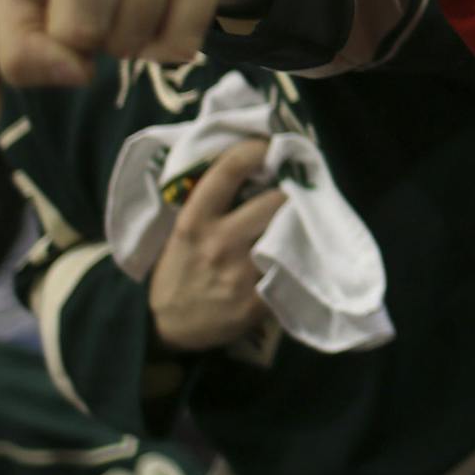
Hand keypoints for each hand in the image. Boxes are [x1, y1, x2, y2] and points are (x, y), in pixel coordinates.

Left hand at [0, 0, 222, 86]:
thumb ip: (22, 50)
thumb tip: (80, 73)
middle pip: (83, 27)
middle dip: (78, 38)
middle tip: (80, 1)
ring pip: (134, 36)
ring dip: (120, 43)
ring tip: (115, 0)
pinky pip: (180, 42)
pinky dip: (160, 50)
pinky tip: (151, 14)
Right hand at [148, 140, 286, 353]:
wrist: (165, 327)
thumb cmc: (179, 268)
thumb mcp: (183, 229)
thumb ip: (212, 201)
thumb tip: (256, 164)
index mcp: (194, 220)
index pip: (230, 170)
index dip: (257, 149)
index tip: (273, 146)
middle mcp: (219, 243)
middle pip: (276, 201)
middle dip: (292, 191)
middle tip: (300, 188)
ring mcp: (239, 274)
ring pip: (289, 234)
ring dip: (302, 224)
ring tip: (309, 218)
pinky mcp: (256, 302)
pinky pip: (291, 269)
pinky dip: (301, 258)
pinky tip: (303, 254)